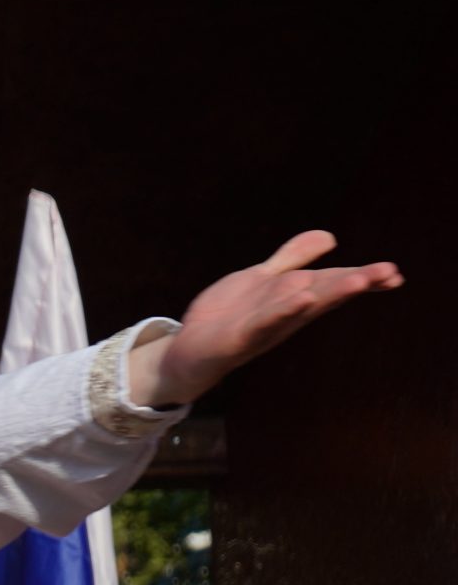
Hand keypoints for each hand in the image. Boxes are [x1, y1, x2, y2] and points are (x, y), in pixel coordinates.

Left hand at [132, 231, 401, 407]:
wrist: (190, 347)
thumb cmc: (232, 315)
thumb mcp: (263, 279)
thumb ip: (293, 258)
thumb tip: (330, 237)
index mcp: (294, 298)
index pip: (332, 283)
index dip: (363, 278)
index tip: (394, 273)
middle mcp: (286, 313)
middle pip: (324, 294)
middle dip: (355, 282)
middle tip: (390, 274)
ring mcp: (265, 326)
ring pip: (301, 306)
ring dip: (329, 293)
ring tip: (358, 281)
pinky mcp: (240, 336)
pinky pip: (265, 321)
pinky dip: (284, 310)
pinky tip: (302, 298)